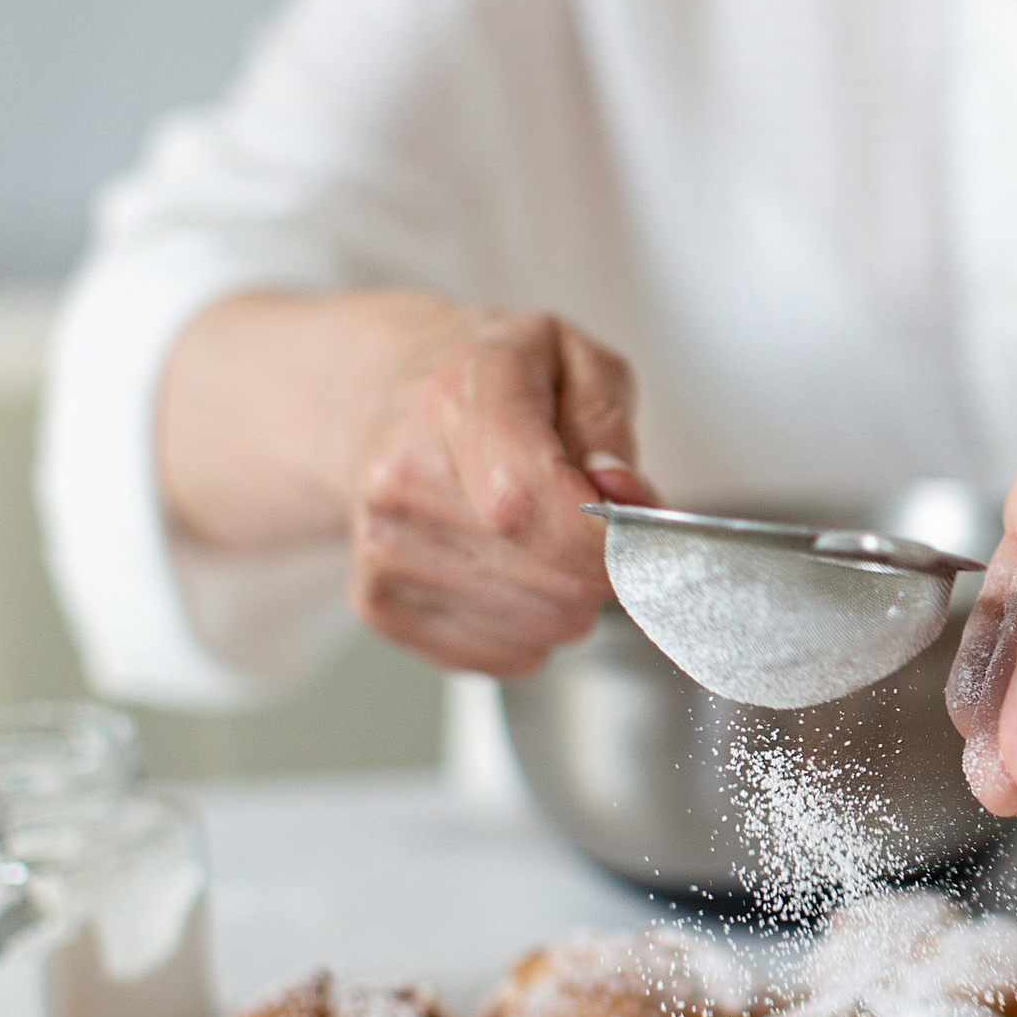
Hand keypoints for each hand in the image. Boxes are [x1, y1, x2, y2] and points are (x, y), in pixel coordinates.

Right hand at [351, 310, 655, 675]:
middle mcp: (403, 478)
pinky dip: (533, 628)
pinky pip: (507, 657)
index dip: (605, 538)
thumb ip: (608, 421)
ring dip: (572, 599)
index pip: (530, 503)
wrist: (387, 403)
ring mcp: (385, 549)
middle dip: (603, 565)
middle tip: (592, 525)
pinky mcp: (381, 606)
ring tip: (545, 540)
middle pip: (554, 580)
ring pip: (541, 629)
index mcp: (456, 399)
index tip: (635, 530)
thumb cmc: (492, 384)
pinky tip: (512, 571)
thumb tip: (621, 494)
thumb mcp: (573, 359)